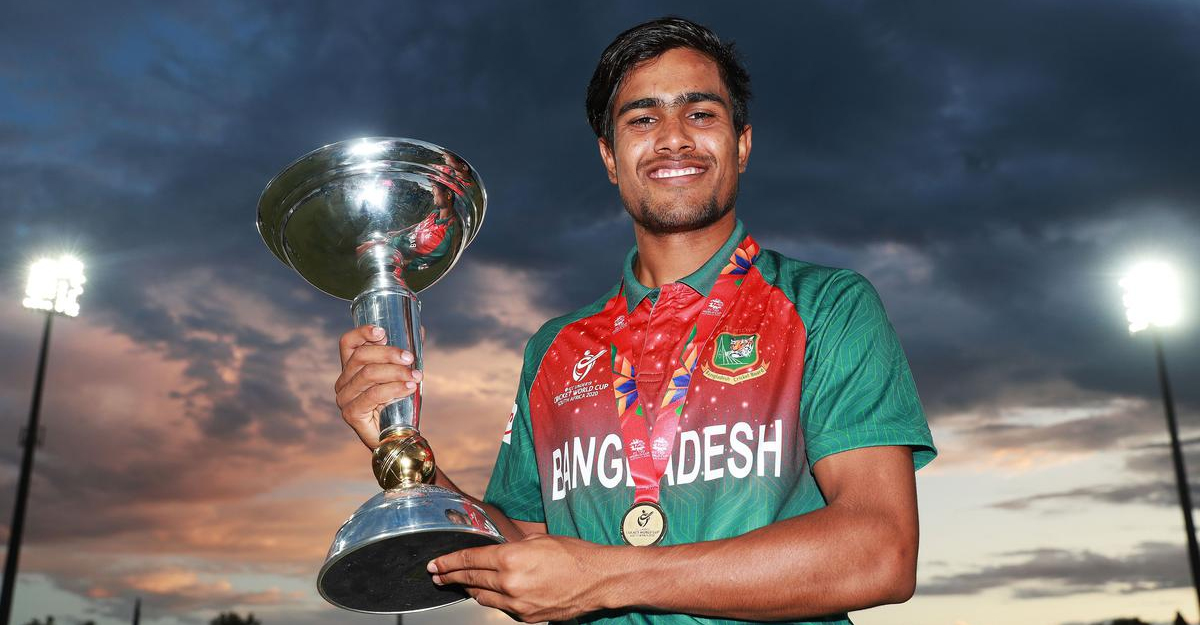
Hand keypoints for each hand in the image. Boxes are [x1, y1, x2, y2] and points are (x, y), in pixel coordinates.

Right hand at [335, 325, 422, 447]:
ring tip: (415, 376)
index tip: (383, 331)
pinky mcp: (351, 414)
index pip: (348, 343)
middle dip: (389, 353)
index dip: (362, 333)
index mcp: (351, 367)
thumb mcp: (401, 374)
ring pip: (368, 374)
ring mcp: (345, 398)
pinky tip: (409, 388)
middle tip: (410, 358)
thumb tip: (418, 330)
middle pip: (361, 356)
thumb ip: (405, 354)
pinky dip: (394, 389)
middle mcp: (344, 381)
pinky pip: (373, 395)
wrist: (396, 438)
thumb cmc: (398, 403)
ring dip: (396, 372)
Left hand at [428, 534, 614, 621]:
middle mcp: (510, 582)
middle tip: (438, 575)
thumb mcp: (538, 540)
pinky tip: (493, 592)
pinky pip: (502, 607)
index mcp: (510, 558)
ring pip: (482, 597)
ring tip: (463, 583)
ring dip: (470, 589)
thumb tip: (496, 552)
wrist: (598, 579)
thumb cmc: (574, 555)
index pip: (469, 559)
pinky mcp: (526, 616)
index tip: (435, 564)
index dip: (448, 562)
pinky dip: (494, 599)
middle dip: (451, 577)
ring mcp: (517, 603)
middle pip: (470, 579)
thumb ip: (511, 547)